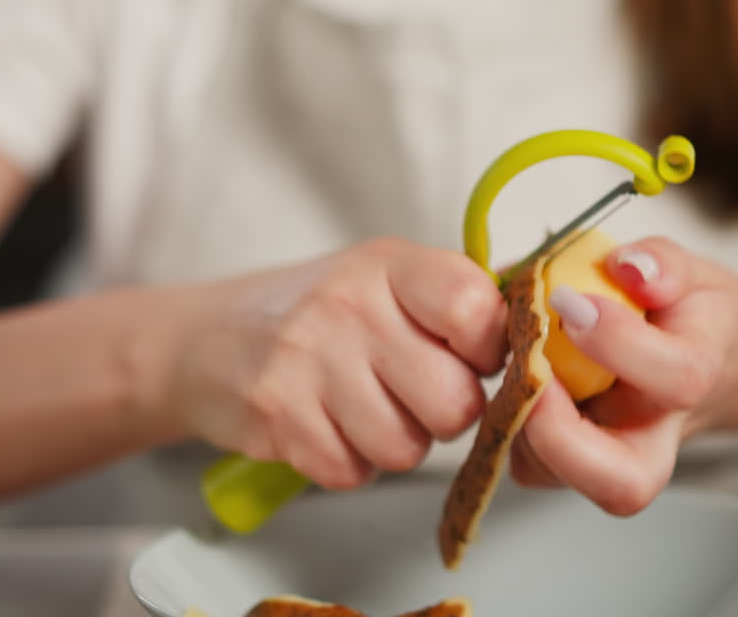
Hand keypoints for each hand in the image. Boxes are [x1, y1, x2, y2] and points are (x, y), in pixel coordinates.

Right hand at [156, 238, 508, 489]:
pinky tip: (325, 425)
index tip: (470, 357)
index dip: (489, 351)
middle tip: (412, 394)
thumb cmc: (314, 312)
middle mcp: (349, 305)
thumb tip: (533, 349)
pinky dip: (346, 462)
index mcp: (390, 264)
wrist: (204, 339)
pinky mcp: (278, 417)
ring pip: (406, 449)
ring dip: (393, 442)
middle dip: (443, 414)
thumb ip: (454, 305)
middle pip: (454, 402)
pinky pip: (352, 472)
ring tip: (362, 407)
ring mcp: (308, 361)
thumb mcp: (383, 280)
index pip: (475, 308)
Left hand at [509, 236, 737, 514]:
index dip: (619, 342)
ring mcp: (609, 460)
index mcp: (697, 377)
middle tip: (529, 371)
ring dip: (518, 420)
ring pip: (556, 477)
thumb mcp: (690, 272)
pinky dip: (506, 419)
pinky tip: (513, 373)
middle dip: (560, 435)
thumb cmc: (689, 315)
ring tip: (512, 358)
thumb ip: (662, 264)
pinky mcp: (567, 463)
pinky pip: (527, 461)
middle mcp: (654, 437)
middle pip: (624, 484)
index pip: (677, 378)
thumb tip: (627, 268)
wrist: (706, 360)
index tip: (569, 299)